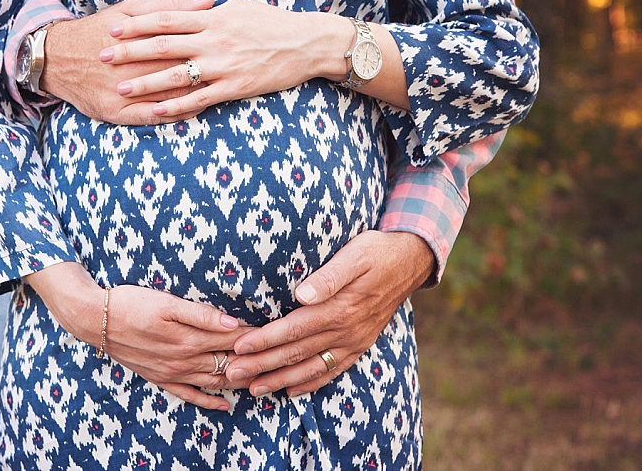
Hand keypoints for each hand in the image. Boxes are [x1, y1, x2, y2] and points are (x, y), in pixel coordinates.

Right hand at [24, 262, 253, 409]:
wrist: (95, 320)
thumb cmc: (131, 303)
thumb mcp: (167, 302)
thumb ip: (201, 314)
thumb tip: (233, 323)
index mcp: (189, 337)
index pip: (232, 339)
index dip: (255, 336)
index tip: (276, 333)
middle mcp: (184, 359)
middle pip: (228, 362)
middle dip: (254, 361)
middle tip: (278, 360)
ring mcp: (172, 372)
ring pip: (214, 381)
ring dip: (238, 382)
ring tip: (262, 381)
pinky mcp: (161, 378)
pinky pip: (190, 395)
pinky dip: (209, 401)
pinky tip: (225, 405)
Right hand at [40, 0, 214, 123]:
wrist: (56, 58)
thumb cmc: (98, 30)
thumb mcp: (129, 9)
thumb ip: (169, 6)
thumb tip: (207, 0)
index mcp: (135, 39)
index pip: (178, 44)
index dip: (205, 48)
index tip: (227, 46)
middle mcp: (127, 67)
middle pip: (173, 72)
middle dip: (203, 72)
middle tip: (231, 71)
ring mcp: (119, 93)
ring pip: (165, 97)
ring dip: (193, 96)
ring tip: (218, 91)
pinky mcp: (113, 113)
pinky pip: (149, 118)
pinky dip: (173, 115)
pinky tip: (193, 111)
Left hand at [100, 0, 411, 116]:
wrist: (307, 43)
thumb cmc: (272, 22)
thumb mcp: (238, 7)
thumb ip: (209, 10)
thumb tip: (187, 7)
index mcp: (212, 17)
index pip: (166, 18)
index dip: (137, 23)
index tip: (113, 26)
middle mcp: (213, 39)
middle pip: (162, 45)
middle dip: (129, 51)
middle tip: (102, 56)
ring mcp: (223, 65)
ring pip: (176, 75)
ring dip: (145, 83)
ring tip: (120, 89)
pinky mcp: (235, 86)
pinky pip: (200, 99)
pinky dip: (177, 106)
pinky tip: (156, 112)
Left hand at [222, 230, 434, 396]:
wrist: (410, 261)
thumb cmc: (376, 251)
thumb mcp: (354, 255)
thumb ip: (328, 277)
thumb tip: (302, 294)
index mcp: (339, 308)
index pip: (293, 329)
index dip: (264, 340)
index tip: (239, 347)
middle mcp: (345, 330)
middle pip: (296, 353)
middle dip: (262, 365)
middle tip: (231, 374)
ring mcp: (353, 341)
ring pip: (311, 368)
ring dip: (280, 380)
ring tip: (253, 389)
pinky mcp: (360, 344)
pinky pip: (332, 370)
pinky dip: (310, 382)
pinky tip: (291, 390)